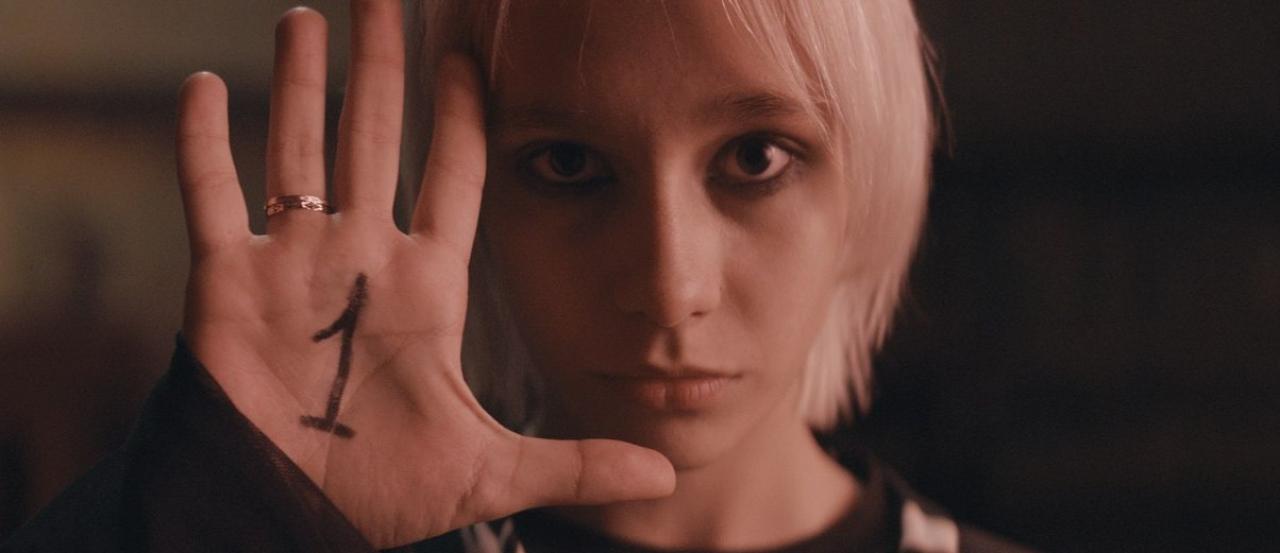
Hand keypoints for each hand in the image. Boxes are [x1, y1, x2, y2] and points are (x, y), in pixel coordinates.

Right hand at [175, 2, 673, 546]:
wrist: (289, 519)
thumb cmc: (385, 494)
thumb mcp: (490, 472)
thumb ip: (575, 463)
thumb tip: (665, 474)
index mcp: (424, 287)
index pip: (452, 179)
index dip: (461, 118)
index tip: (470, 58)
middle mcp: (359, 258)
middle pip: (373, 140)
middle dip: (380, 69)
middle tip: (386, 0)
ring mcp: (292, 265)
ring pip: (295, 150)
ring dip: (301, 85)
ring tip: (306, 17)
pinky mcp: (225, 285)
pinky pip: (210, 198)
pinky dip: (201, 145)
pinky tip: (204, 86)